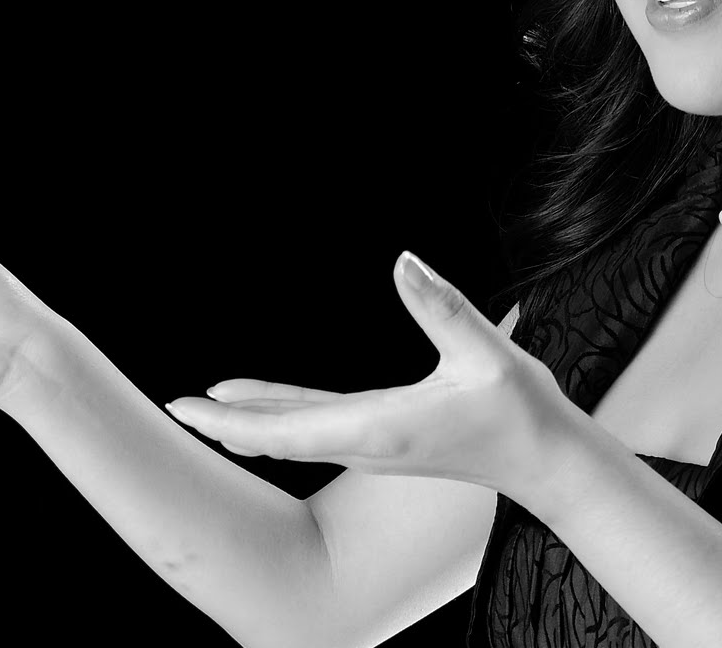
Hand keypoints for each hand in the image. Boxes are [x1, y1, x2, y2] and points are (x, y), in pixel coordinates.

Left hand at [165, 252, 576, 500]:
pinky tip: (258, 407)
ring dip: (248, 421)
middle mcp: (368, 443)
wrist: (548, 462)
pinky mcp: (383, 439)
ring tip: (203, 405)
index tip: (193, 408)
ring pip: (294, 435)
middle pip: (280, 436)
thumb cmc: (521, 409)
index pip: (291, 429)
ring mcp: (374, 446)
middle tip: (173, 407)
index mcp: (382, 427)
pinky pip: (317, 427)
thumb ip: (440, 306)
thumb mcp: (485, 351)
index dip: (237, 419)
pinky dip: (280, 416)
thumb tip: (402, 259)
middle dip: (225, 423)